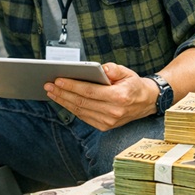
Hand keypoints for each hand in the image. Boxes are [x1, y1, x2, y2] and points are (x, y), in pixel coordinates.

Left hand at [43, 63, 158, 130]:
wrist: (146, 102)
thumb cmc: (133, 84)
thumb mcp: (127, 72)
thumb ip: (113, 69)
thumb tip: (100, 69)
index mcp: (119, 97)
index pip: (89, 91)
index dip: (72, 86)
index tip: (58, 79)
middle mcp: (113, 112)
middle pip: (81, 102)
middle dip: (62, 93)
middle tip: (48, 85)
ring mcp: (109, 122)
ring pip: (80, 111)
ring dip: (63, 101)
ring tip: (51, 92)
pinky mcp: (105, 126)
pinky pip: (84, 116)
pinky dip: (71, 108)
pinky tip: (63, 100)